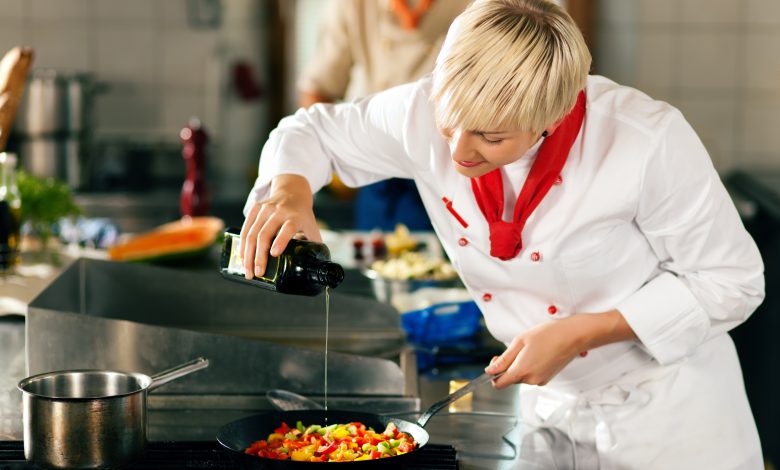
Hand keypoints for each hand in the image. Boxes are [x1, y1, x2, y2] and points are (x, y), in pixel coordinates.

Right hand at [240, 174, 321, 279]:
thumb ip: (314, 243)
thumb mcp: (311, 226)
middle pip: (265, 234)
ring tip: (248, 270)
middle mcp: (279, 211)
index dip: (281, 240)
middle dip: (259, 256)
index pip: (287, 228)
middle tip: (257, 273)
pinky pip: (245, 227)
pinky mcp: (255, 208)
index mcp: (295, 217)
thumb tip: (318, 264)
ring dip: (247, 254)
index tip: (274, 254)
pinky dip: (242, 244)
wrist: (292, 191)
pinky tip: (242, 256)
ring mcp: (265, 209)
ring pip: (252, 233)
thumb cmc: (302, 214)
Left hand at [485, 310, 636, 388]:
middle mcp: (531, 380)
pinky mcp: (547, 378)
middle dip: (508, 366)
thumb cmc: (548, 335)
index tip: (497, 360)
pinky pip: (531, 375)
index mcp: (522, 371)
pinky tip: (537, 353)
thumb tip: (490, 371)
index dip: (493, 373)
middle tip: (516, 348)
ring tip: (530, 348)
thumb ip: (504, 359)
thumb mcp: (520, 342)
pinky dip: (530, 366)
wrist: (572, 336)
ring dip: (520, 365)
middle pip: (510, 379)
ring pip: (521, 377)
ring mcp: (540, 380)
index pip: (498, 384)